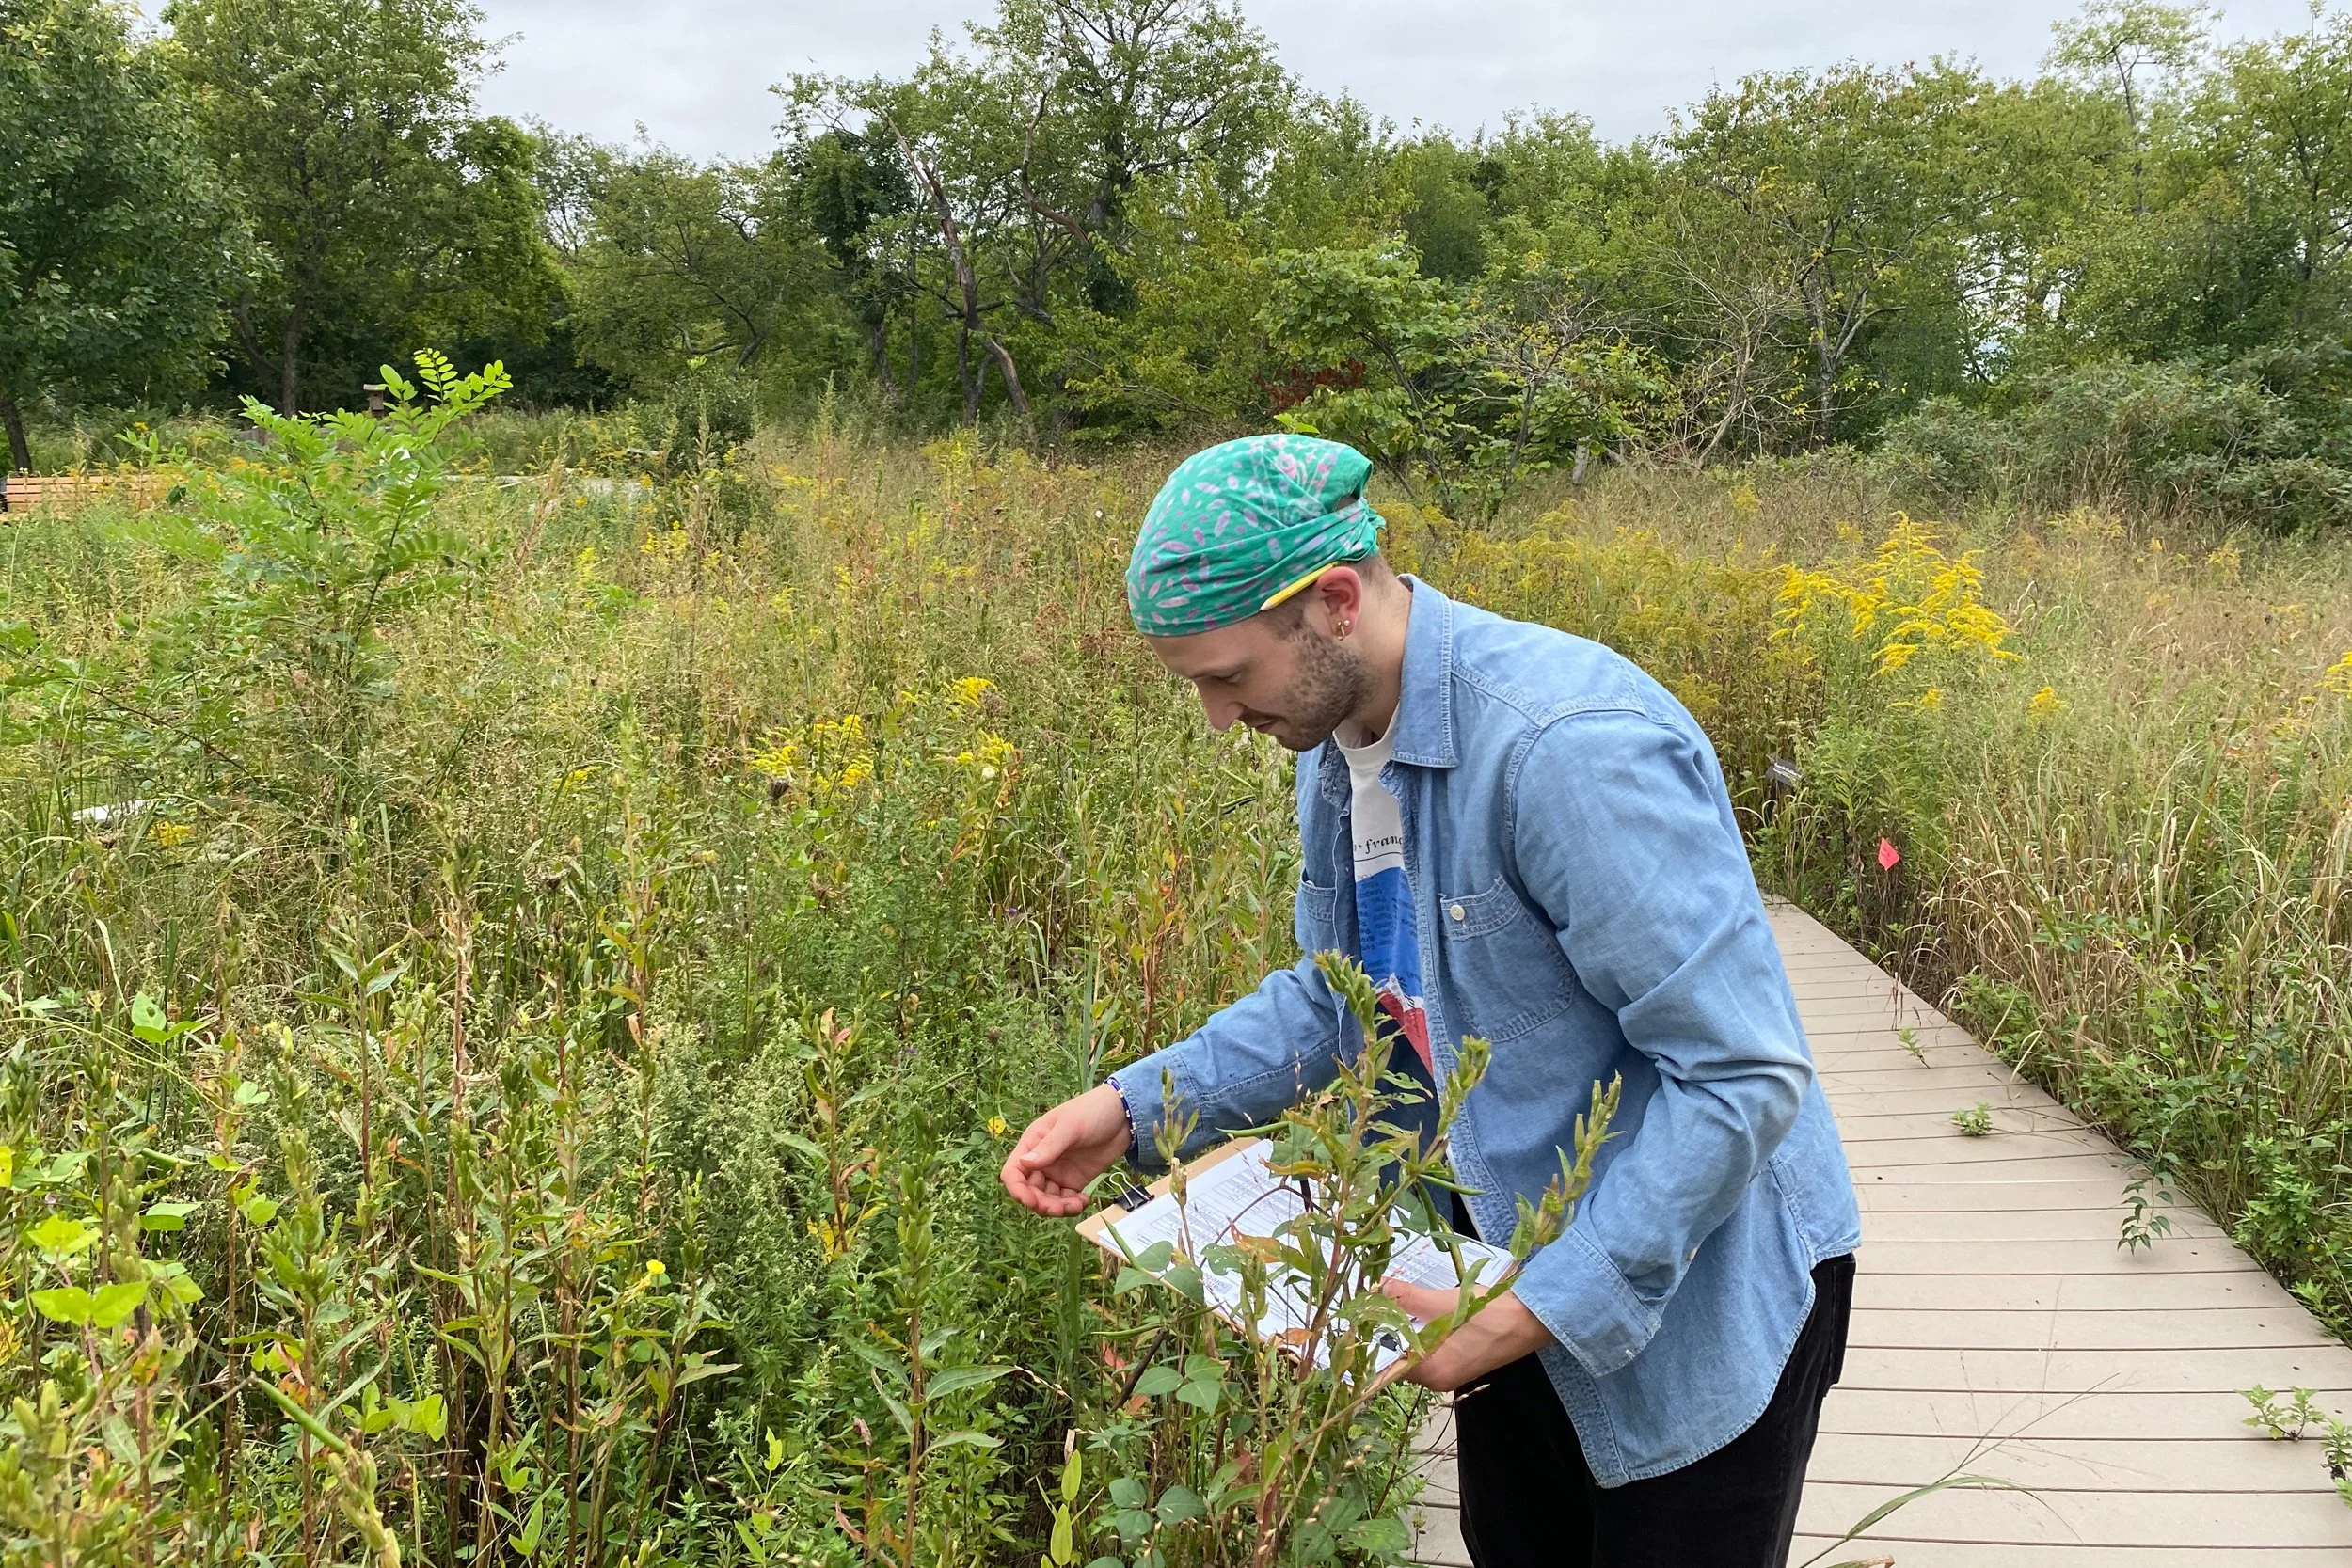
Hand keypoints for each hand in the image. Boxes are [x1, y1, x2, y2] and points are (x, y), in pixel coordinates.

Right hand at [1001, 1083, 1131, 1216]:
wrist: (1125, 1115)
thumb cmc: (1093, 1111)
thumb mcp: (1070, 1126)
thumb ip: (1048, 1146)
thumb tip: (1024, 1163)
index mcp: (1033, 1143)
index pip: (1013, 1171)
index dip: (1017, 1189)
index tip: (1031, 1201)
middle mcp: (1042, 1160)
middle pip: (1029, 1190)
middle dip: (1041, 1203)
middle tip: (1059, 1208)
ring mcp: (1058, 1171)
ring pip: (1046, 1199)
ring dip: (1057, 1208)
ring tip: (1076, 1205)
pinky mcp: (1074, 1180)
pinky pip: (1065, 1199)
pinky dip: (1071, 1205)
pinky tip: (1084, 1201)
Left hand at [1381, 1279, 1553, 1391]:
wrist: (1532, 1319)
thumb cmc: (1488, 1313)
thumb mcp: (1443, 1302)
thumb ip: (1407, 1298)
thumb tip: (1378, 1289)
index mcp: (1432, 1372)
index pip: (1388, 1364)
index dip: (1373, 1341)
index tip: (1361, 1319)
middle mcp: (1439, 1381)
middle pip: (1401, 1358)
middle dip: (1390, 1331)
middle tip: (1378, 1302)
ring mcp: (1453, 1374)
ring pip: (1418, 1353)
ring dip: (1409, 1330)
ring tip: (1398, 1302)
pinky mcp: (1464, 1363)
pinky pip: (1434, 1351)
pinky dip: (1426, 1333)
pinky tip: (1423, 1311)